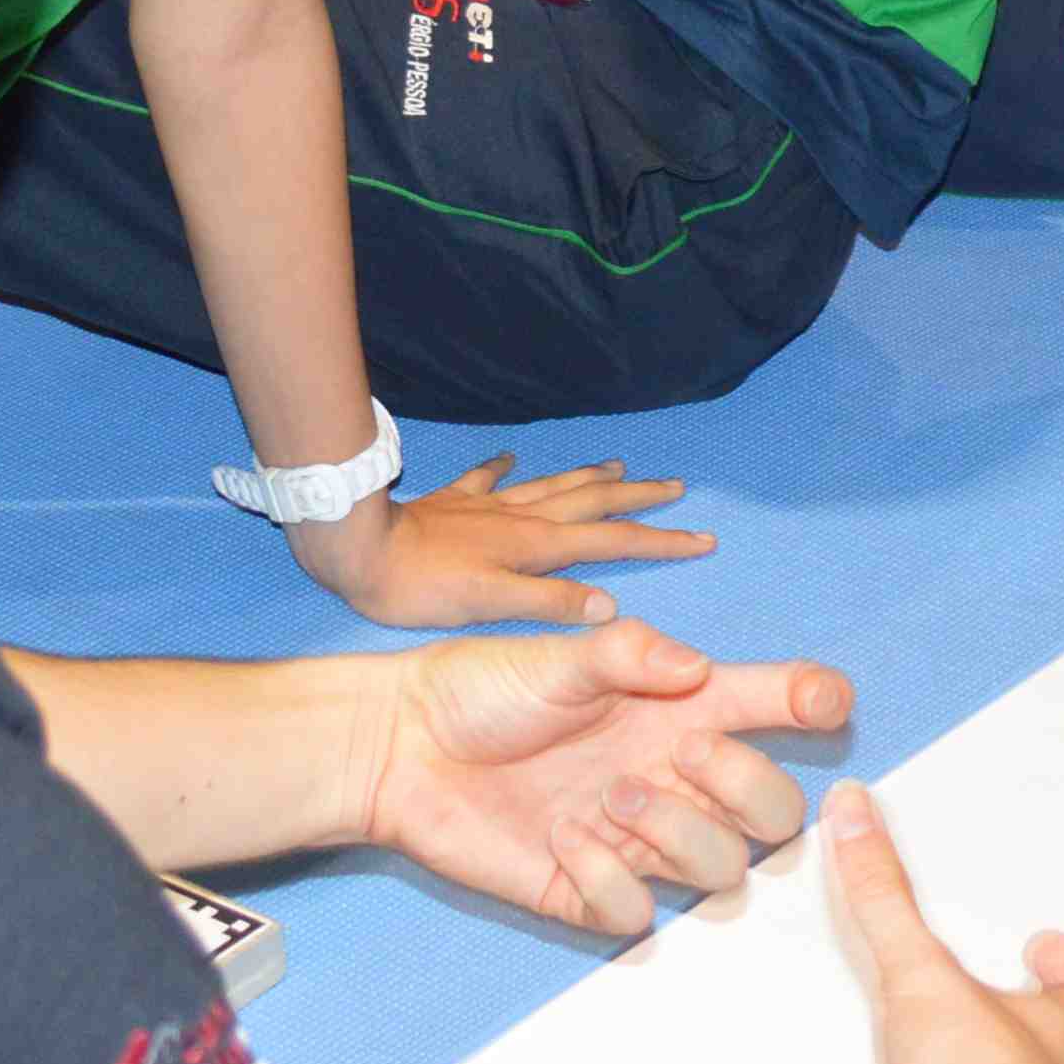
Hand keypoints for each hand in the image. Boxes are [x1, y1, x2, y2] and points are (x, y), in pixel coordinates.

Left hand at [284, 450, 713, 631]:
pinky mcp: (453, 503)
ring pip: (553, 486)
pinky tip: (513, 458)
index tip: (704, 537)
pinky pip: (488, 479)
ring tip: (620, 465)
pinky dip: (506, 468)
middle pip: (593, 505)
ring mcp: (488, 507)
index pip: (613, 545)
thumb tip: (611, 604)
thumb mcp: (491, 606)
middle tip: (678, 487)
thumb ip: (551, 603)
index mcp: (537, 547)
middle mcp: (521, 519)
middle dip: (639, 498)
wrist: (359, 549)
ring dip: (590, 478)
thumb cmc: (424, 588)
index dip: (660, 542)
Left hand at [357, 619, 843, 937]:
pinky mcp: (585, 890)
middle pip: (774, 813)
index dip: (814, 702)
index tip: (821, 701)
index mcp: (678, 711)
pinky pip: (637, 912)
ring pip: (722, 871)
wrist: (399, 745)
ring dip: (683, 834)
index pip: (773, 707)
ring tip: (612, 796)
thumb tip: (697, 670)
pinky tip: (565, 841)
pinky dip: (612, 881)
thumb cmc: (480, 689)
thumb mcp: (558, 653)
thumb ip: (629, 653)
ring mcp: (633, 840)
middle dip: (753, 786)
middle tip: (686, 754)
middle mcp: (670, 778)